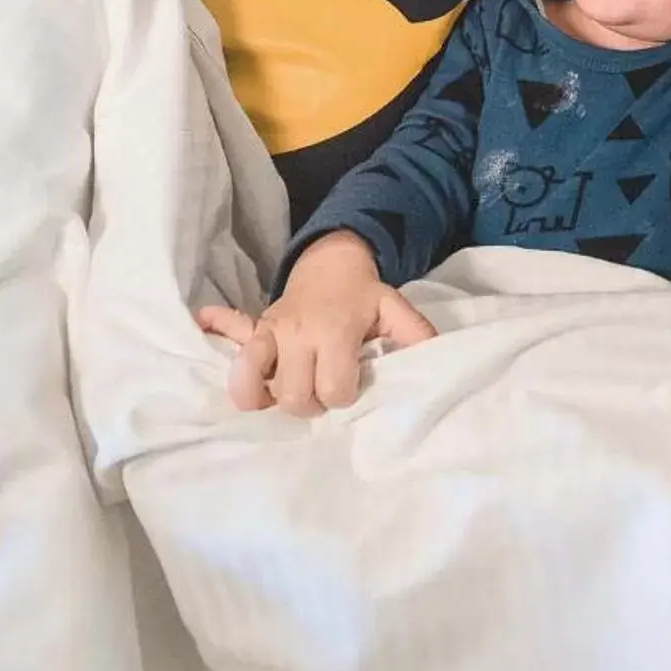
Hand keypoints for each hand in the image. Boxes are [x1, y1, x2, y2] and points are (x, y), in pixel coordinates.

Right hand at [195, 230, 436, 415]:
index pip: (334, 389)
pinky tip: (246, 388)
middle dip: (312, 405)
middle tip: (324, 392)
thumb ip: (416, 336)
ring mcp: (270, 333)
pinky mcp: (254, 334)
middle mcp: (297, 333)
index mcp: (333, 330)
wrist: (329, 264)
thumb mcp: (395, 310)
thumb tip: (436, 362)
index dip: (345, 396)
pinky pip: (234, 357)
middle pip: (294, 397)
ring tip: (292, 394)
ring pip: (255, 387)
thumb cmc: (363, 296)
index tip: (352, 385)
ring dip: (274, 400)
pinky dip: (236, 375)